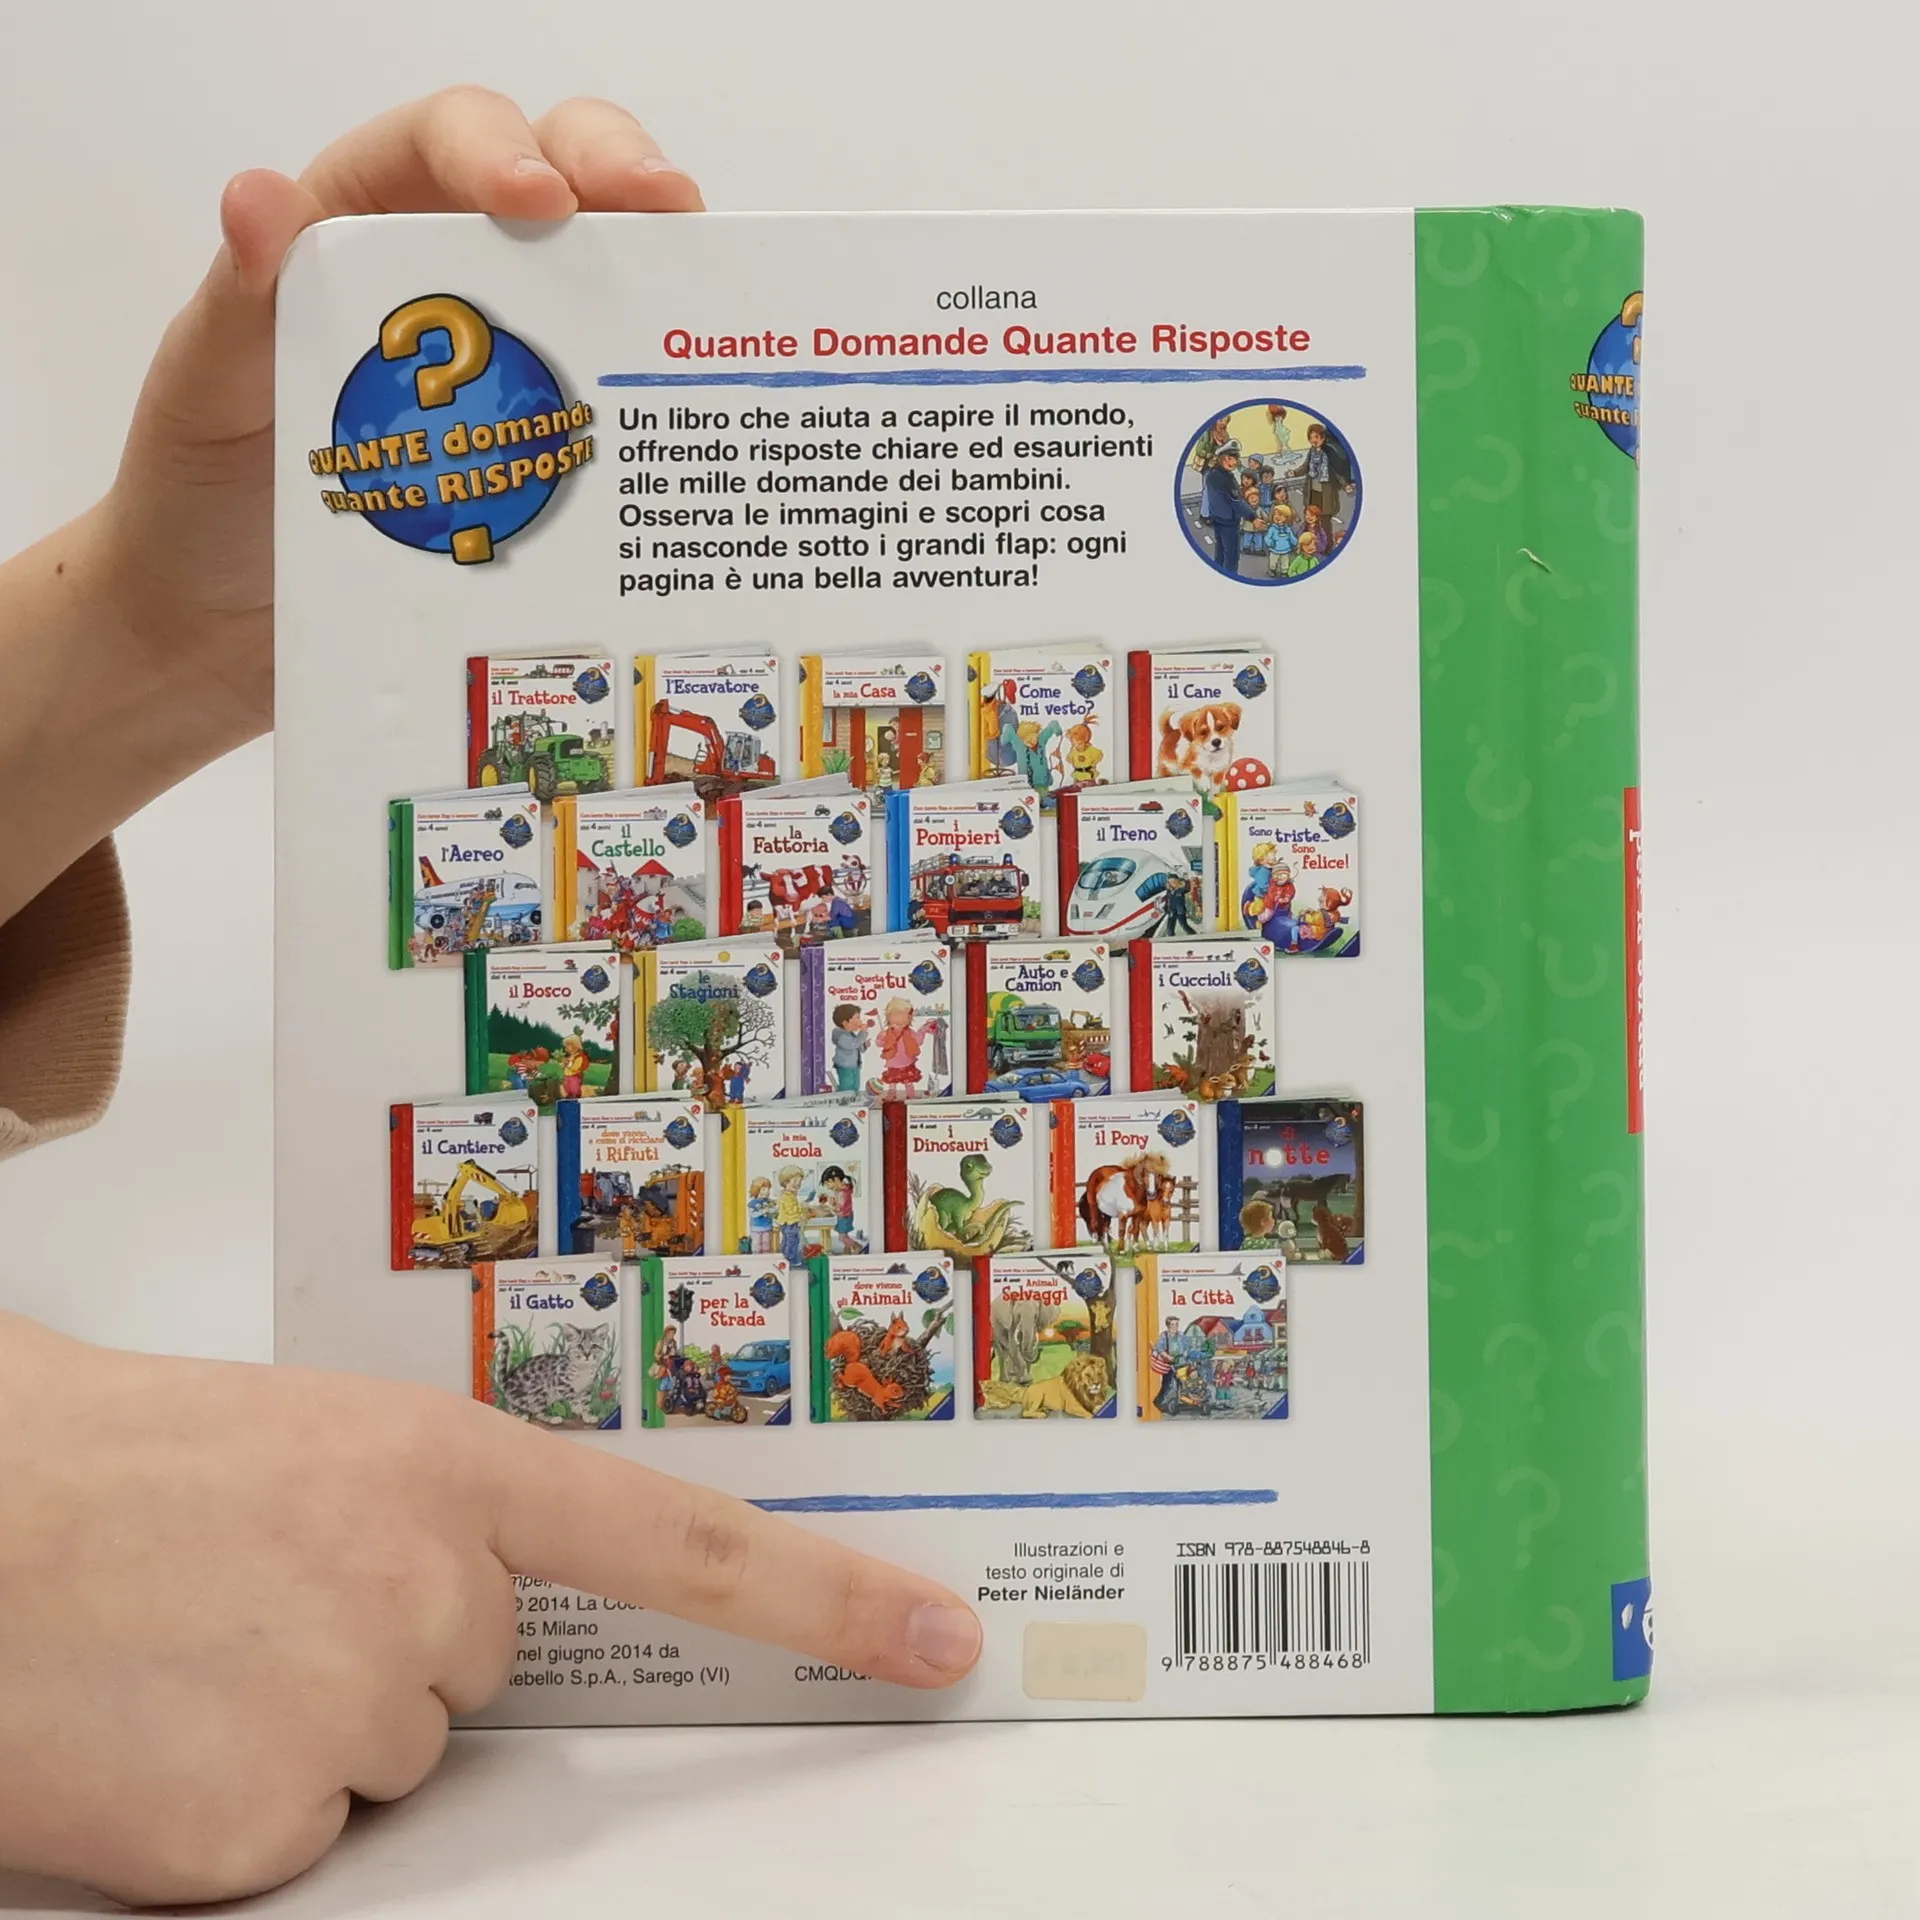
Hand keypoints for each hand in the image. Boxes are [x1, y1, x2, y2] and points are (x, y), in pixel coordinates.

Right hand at [0, 1311, 980, 1904]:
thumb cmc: (109, 1467)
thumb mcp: (307, 1445)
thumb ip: (422, 1519)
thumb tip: (477, 1612)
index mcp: (449, 1466)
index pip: (684, 1545)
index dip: (827, 1597)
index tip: (940, 1638)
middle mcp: (429, 1587)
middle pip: (480, 1671)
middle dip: (388, 1651)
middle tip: (245, 1591)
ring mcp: (355, 1712)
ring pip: (387, 1760)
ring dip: (297, 1726)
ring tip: (181, 1646)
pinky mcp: (262, 1833)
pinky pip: (296, 1840)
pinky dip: (229, 1810)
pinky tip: (148, 1732)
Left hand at [106, 86, 701, 759]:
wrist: (224, 627)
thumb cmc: (202, 493)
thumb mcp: (208, 389)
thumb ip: (238, 298)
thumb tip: (262, 199)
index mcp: (361, 230)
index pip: (439, 144)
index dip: (497, 148)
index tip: (537, 198)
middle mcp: (453, 283)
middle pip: (559, 182)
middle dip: (623, 177)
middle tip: (669, 215)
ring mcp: (511, 371)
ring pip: (608, 286)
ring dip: (663, 281)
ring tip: (702, 312)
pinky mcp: (544, 457)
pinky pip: (613, 415)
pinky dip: (659, 412)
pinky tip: (682, 434)